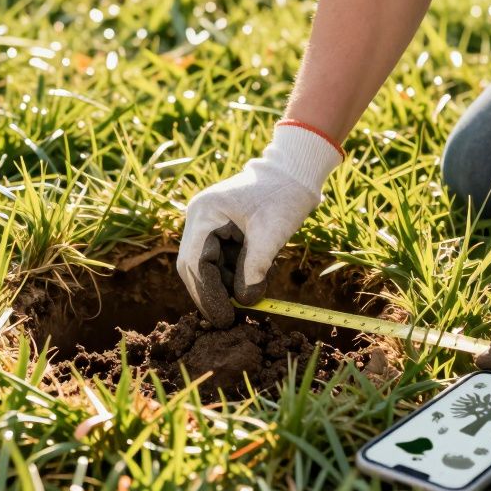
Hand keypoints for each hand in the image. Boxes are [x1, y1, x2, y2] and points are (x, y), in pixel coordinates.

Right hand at [176, 124, 341, 326]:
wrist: (295, 171)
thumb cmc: (284, 196)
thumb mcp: (271, 235)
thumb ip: (254, 269)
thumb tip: (245, 302)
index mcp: (204, 214)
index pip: (195, 264)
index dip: (207, 295)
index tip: (224, 319)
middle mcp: (199, 219)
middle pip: (195, 267)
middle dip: (212, 294)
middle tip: (230, 320)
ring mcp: (208, 223)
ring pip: (208, 267)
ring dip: (227, 284)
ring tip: (257, 289)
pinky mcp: (221, 229)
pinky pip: (221, 259)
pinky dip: (236, 273)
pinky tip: (258, 276)